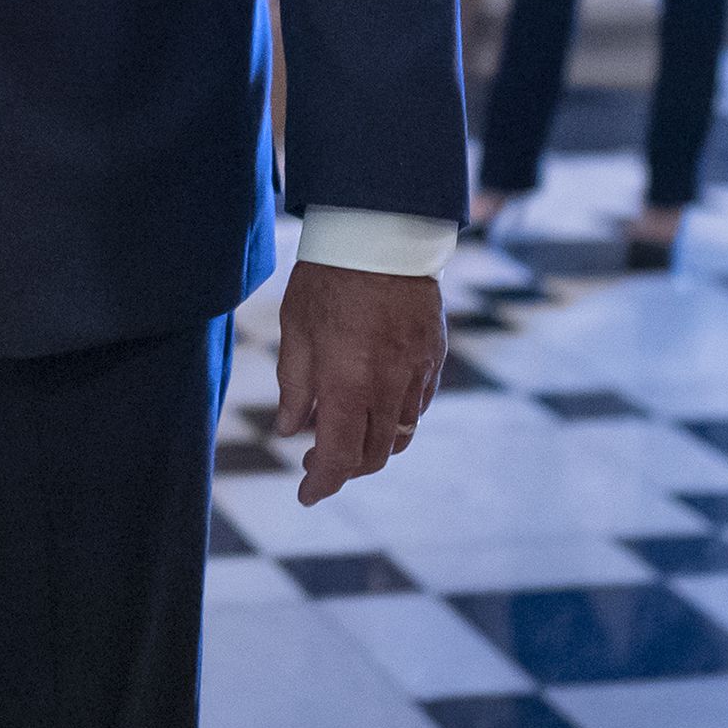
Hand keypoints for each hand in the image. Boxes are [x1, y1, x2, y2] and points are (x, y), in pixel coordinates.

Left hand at [277, 262, 446, 503]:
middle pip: (375, 456)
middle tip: (318, 462)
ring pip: (401, 434)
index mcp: (349, 384)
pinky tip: (373, 402)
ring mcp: (418, 372)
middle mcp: (389, 386)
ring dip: (373, 445)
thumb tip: (293, 430)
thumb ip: (295, 387)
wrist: (381, 233)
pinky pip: (418, 405)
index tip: (307, 494)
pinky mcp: (434, 356)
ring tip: (344, 431)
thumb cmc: (328, 278)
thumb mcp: (296, 331)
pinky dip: (395, 417)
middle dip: (346, 469)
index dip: (323, 484)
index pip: (340, 458)